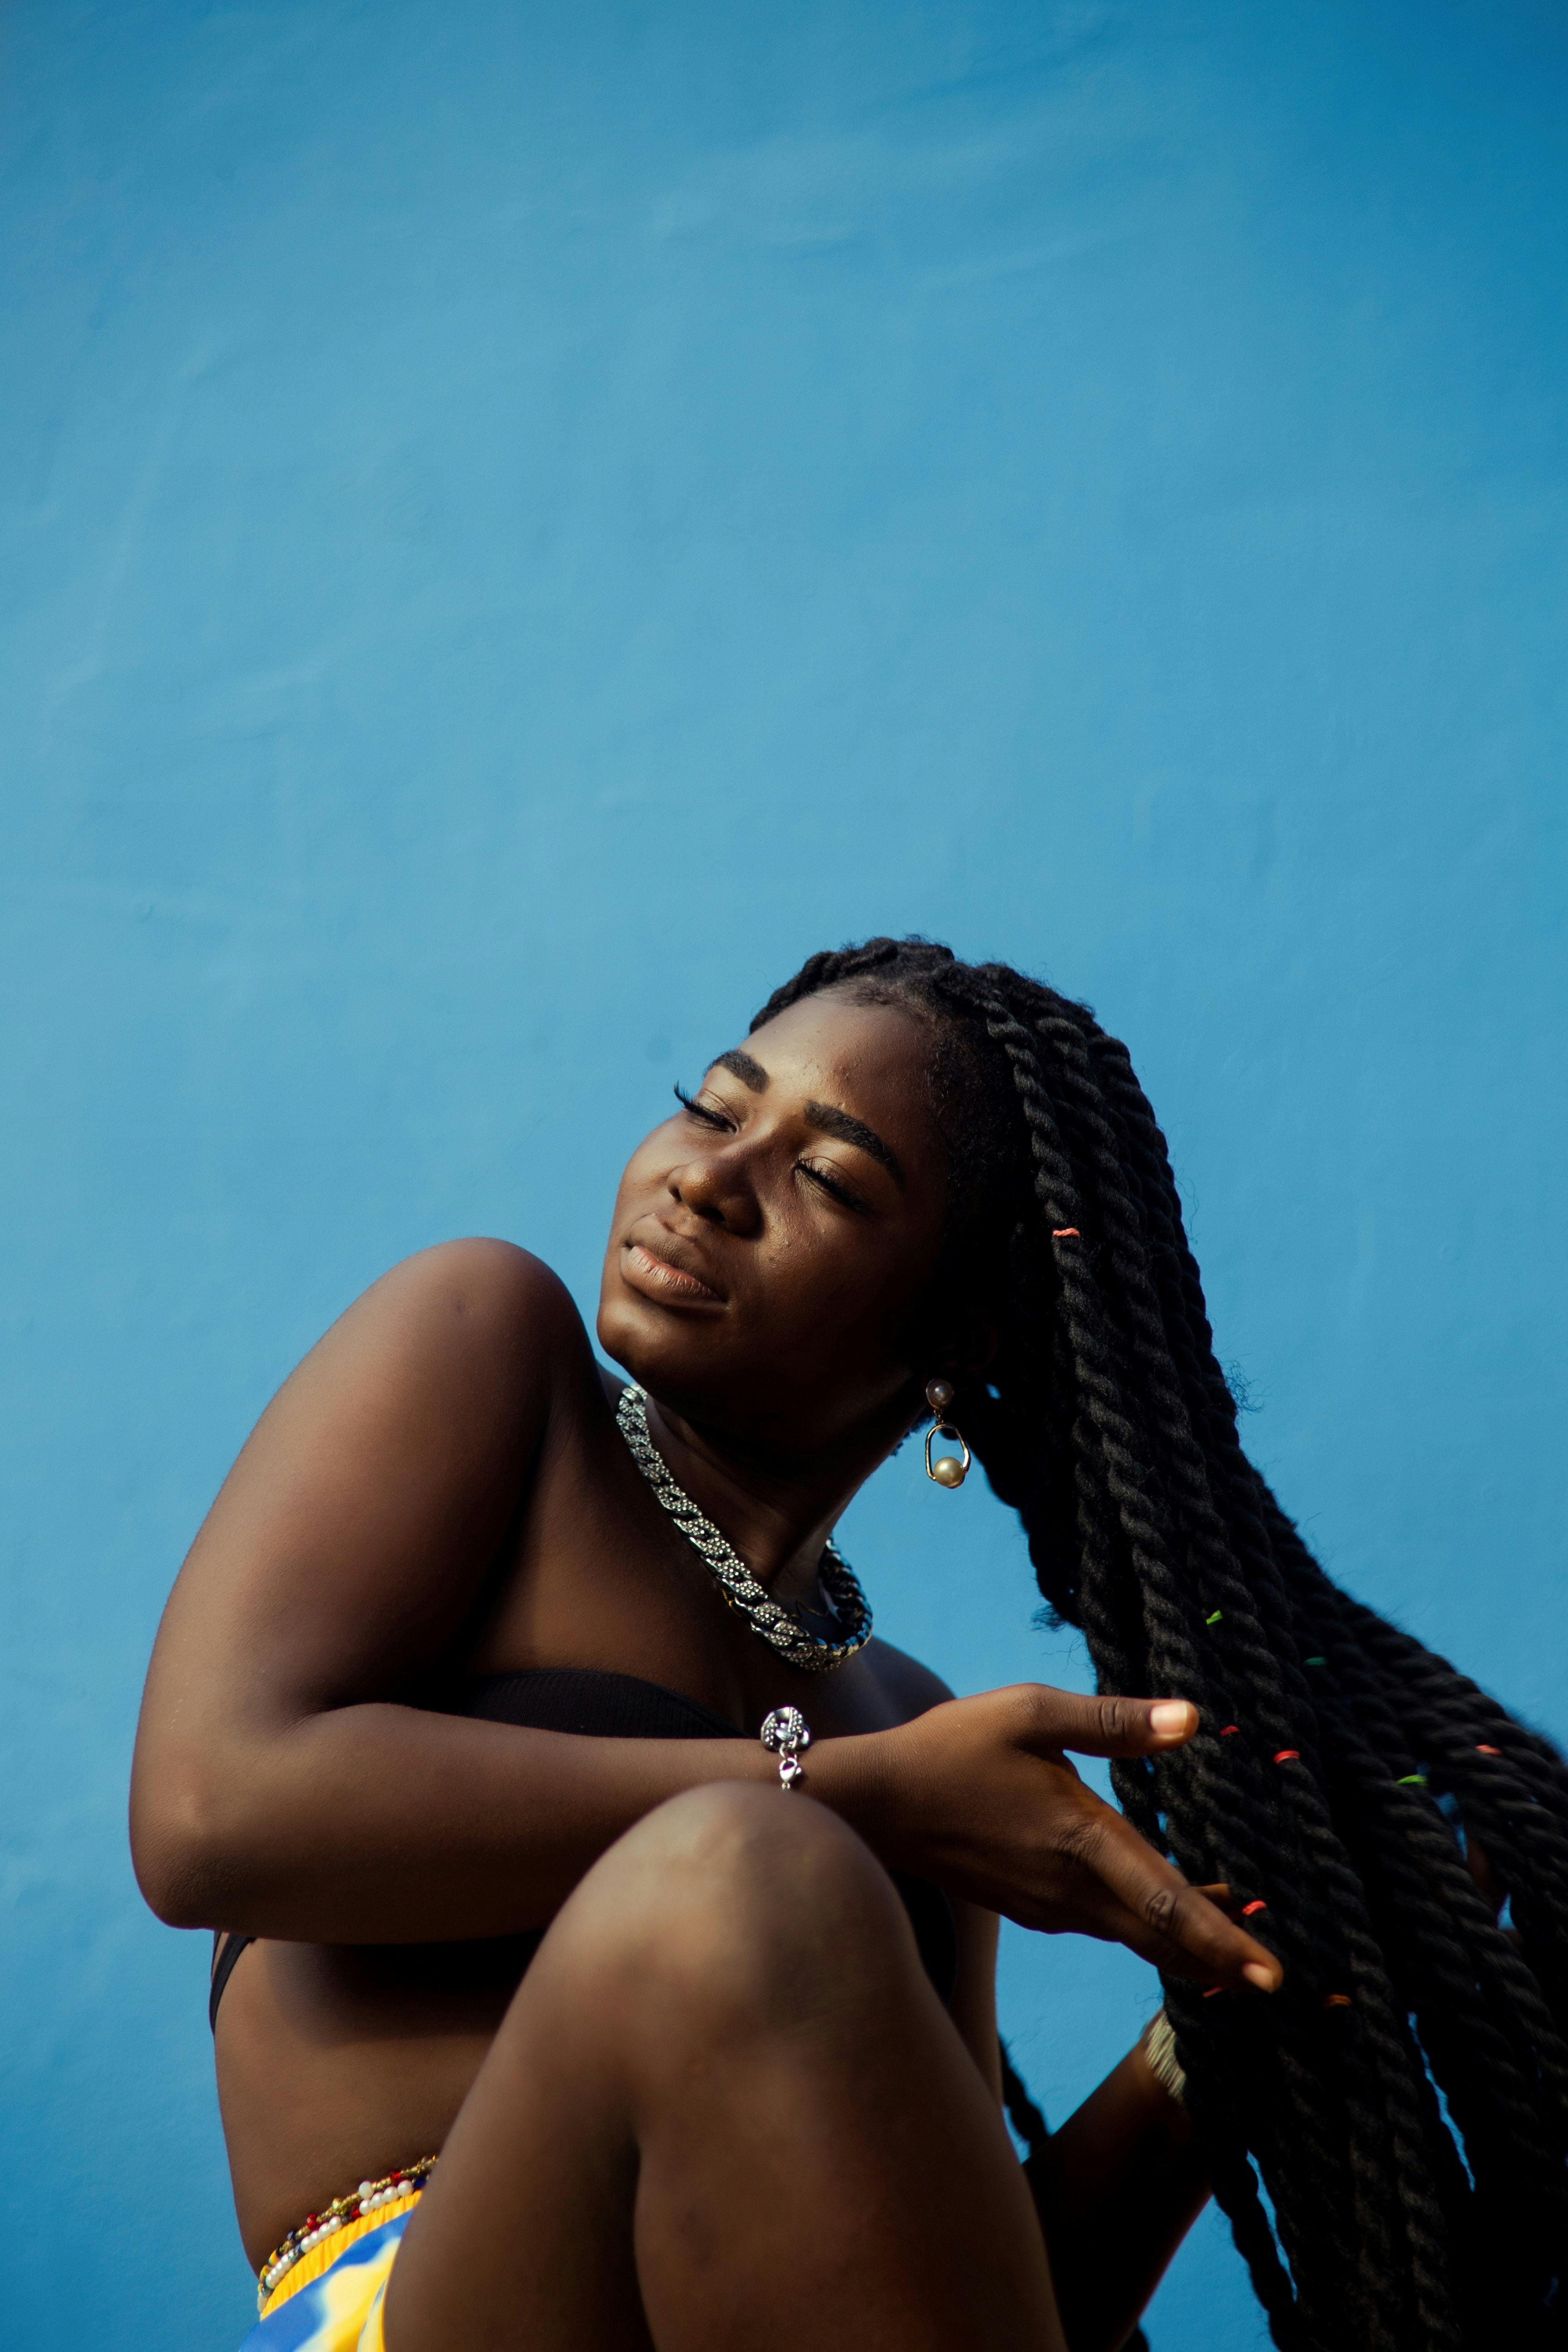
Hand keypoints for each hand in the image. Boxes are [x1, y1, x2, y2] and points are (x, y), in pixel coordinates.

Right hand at [870, 1683, 1282, 1992]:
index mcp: (1081, 1838)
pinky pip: (1104, 1927)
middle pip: (1162, 1937)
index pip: (1168, 1902)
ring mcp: (1048, 1905)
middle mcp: (1070, 1887)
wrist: (876, 1805)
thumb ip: (1112, 1720)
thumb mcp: (1031, 1712)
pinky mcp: (1030, 1908)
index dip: (1224, 1939)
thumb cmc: (953, 1747)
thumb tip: (1192, 1720)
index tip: (1274, 1975)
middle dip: (1221, 1960)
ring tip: (1233, 1950)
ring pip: (1134, 1936)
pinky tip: (1158, 1917)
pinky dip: (1145, 1932)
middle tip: (1274, 1981)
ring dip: (1186, 1946)